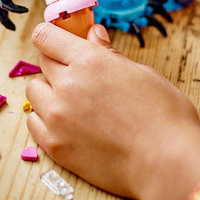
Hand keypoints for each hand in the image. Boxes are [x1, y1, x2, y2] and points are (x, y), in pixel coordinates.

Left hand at [26, 23, 199, 199]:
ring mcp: (58, 118)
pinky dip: (45, 119)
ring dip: (49, 91)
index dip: (52, 36)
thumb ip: (110, 54)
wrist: (166, 164)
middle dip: (58, 63)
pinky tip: (68, 123)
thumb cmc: (164, 117)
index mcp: (89, 62)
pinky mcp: (55, 146)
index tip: (58, 41)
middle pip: (42, 62)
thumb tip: (94, 35)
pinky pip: (34, 123)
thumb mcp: (142, 73)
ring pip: (34, 91)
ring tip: (75, 102)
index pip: (46, 36)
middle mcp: (67, 86)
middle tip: (81, 75)